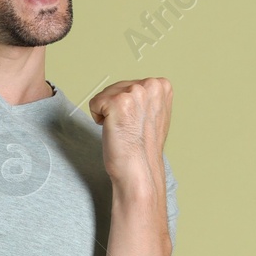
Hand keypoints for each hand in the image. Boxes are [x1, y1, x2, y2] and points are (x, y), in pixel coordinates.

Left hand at [88, 77, 171, 192]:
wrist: (139, 169)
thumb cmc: (142, 147)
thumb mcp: (154, 113)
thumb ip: (146, 97)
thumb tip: (135, 89)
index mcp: (162, 86)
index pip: (129, 85)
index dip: (128, 106)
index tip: (137, 122)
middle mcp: (151, 85)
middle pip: (115, 87)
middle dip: (116, 108)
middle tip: (129, 128)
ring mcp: (135, 92)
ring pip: (104, 95)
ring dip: (108, 114)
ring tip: (123, 129)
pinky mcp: (118, 101)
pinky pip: (94, 103)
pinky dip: (98, 118)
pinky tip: (114, 130)